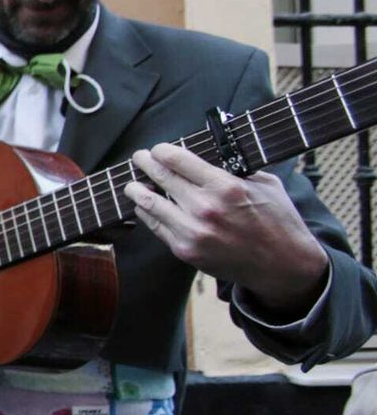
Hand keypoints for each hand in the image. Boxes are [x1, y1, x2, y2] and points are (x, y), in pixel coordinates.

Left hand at [125, 143, 328, 314]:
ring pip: (149, 204)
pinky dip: (146, 213)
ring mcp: (192, 232)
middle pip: (160, 177)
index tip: (157, 149)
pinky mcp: (185, 250)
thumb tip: (206, 157)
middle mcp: (204, 208)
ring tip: (132, 184)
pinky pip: (156, 227)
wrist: (282, 265)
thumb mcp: (264, 185)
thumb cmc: (277, 221)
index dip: (161, 151)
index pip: (178, 160)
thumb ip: (234, 170)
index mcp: (225, 187)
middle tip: (139, 157)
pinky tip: (144, 206)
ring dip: (136, 190)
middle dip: (145, 163)